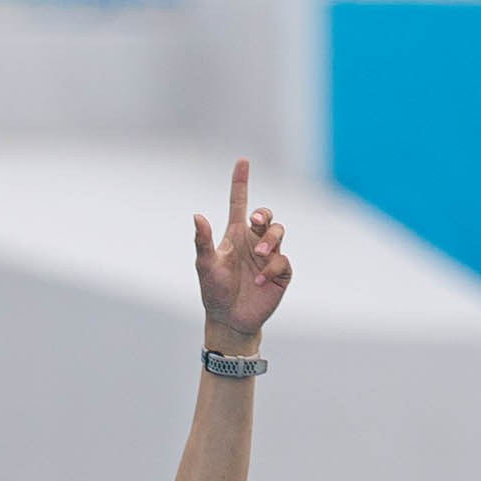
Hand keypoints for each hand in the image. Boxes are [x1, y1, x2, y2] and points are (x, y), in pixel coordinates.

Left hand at [194, 158, 291, 344]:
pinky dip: (272, 267)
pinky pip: (282, 260)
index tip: (242, 161)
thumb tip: (197, 216)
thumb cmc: (214, 291)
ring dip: (270, 240)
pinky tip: (260, 280)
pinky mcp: (280, 272)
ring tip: (258, 255)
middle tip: (256, 221)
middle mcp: (253, 241)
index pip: (240, 202)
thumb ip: (203, 241)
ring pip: (279, 233)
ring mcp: (268, 255)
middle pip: (267, 216)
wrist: (229, 319)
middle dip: (265, 214)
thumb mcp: (205, 265)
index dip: (241, 182)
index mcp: (235, 235)